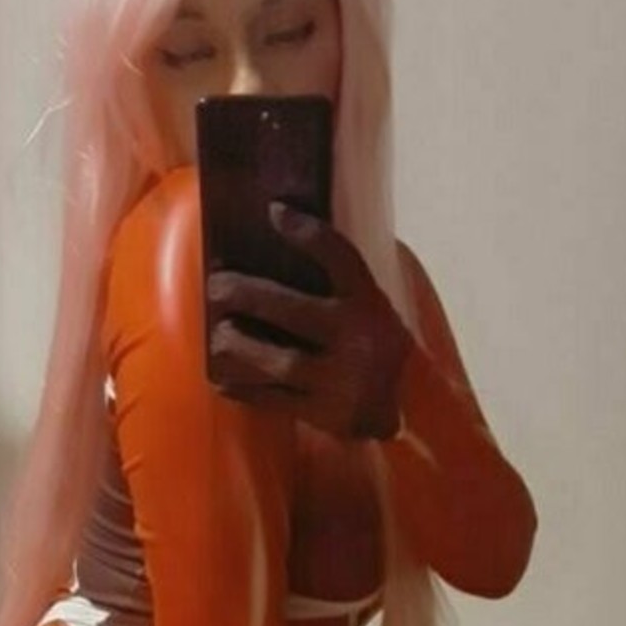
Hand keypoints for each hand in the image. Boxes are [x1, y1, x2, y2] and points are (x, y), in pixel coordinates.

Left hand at [207, 204, 413, 439]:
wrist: (409, 414)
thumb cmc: (380, 350)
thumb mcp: (376, 310)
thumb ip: (345, 285)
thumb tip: (289, 236)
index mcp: (371, 307)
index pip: (342, 259)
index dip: (309, 233)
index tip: (275, 211)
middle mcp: (357, 341)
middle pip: (292, 311)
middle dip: (247, 295)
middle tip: (216, 286)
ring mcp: (340, 381)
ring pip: (280, 361)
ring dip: (241, 347)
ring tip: (219, 336)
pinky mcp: (324, 414)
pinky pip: (274, 401)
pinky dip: (244, 389)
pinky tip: (222, 379)